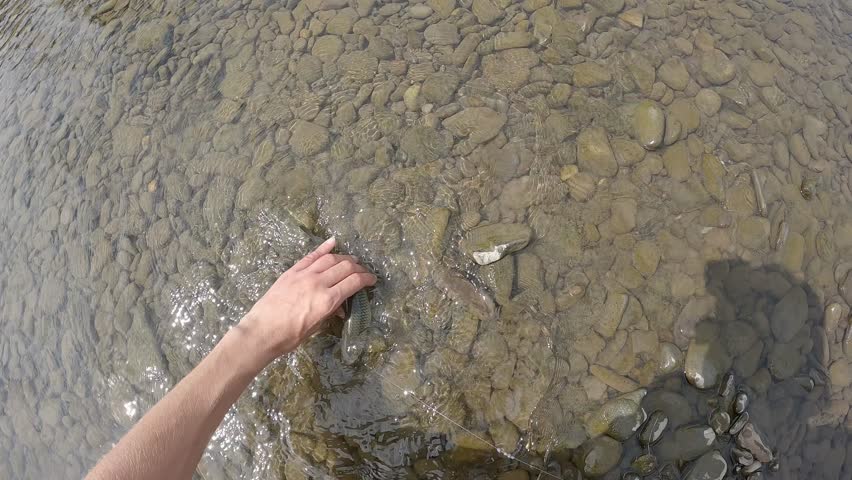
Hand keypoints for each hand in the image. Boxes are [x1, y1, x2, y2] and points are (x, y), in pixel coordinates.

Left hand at [238, 237, 375, 365]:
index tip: (372, 280)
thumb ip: (330, 312)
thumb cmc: (289, 336)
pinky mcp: (292, 272)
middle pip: (345, 267)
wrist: (261, 332)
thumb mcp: (315, 327)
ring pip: (330, 259)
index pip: (354, 282)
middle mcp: (318, 283)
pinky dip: (323, 248)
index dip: (366, 279)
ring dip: (344, 258)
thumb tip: (340, 305)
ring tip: (352, 261)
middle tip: (364, 271)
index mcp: (327, 300)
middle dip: (359, 268)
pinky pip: (311, 256)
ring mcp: (304, 275)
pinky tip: (333, 242)